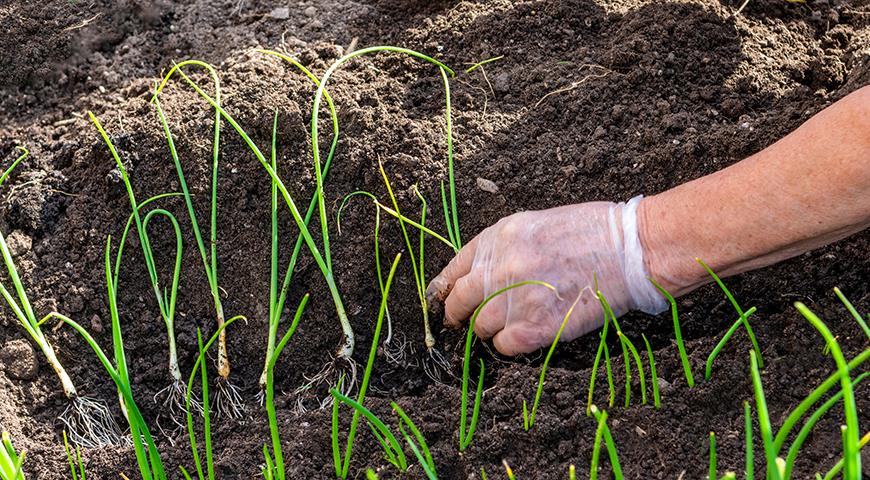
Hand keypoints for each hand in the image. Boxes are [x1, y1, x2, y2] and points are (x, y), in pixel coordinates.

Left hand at [426, 197, 665, 354]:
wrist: (629, 249)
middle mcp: (499, 268)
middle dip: (458, 315)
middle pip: (458, 302)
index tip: (445, 300)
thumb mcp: (535, 224)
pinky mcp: (536, 327)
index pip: (453, 269)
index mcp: (497, 237)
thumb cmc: (591, 232)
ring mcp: (515, 299)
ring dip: (491, 330)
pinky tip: (529, 334)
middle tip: (465, 322)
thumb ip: (504, 248)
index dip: (446, 290)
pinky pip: (505, 346)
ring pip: (480, 328)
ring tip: (513, 324)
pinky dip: (512, 345)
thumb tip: (482, 275)